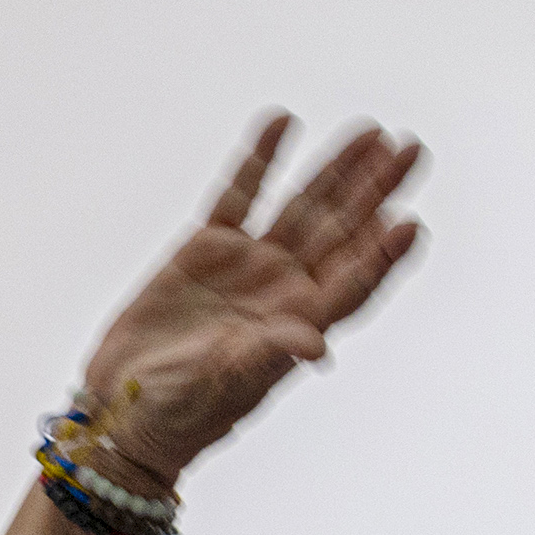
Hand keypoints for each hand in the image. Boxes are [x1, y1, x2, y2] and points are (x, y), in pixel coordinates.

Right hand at [78, 115, 423, 489]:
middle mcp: (283, 289)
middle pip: (342, 232)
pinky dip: (259, 161)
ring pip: (302, 206)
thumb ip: (270, 355)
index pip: (354, 282)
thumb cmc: (181, 412)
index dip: (384, 254)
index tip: (410, 222)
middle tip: (410, 150)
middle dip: (376, 191)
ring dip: (336, 169)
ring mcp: (247, 265)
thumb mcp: (227, 384)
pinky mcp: (205, 249)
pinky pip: (239, 195)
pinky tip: (282, 122)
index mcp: (298, 324)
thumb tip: (318, 345)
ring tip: (372, 133)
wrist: (124, 407)